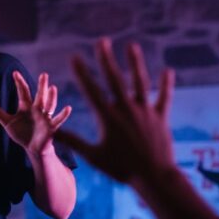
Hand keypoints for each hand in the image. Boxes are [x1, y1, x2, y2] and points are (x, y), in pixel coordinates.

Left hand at [0, 71, 71, 156]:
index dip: (19, 83)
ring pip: (49, 106)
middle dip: (41, 86)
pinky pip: (58, 120)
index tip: (15, 73)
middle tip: (44, 74)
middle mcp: (37, 109)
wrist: (32, 148)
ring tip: (53, 88)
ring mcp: (45, 118)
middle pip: (39, 96)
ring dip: (52, 98)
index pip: (23, 92)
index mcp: (26, 106)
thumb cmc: (22, 132)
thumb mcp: (7, 121)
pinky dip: (63, 115)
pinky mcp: (50, 128)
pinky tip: (68, 108)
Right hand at [56, 38, 175, 185]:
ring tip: (131, 46)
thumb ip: (73, 142)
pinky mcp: (160, 117)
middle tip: (102, 41)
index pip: (91, 90)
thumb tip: (51, 133)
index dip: (81, 72)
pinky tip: (167, 70)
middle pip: (115, 79)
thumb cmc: (121, 169)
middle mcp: (126, 110)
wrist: (154, 177)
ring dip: (135, 63)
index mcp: (108, 118)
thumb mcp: (94, 156)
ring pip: (140, 82)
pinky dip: (166, 85)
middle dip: (107, 59)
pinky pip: (164, 98)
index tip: (74, 56)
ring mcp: (145, 112)